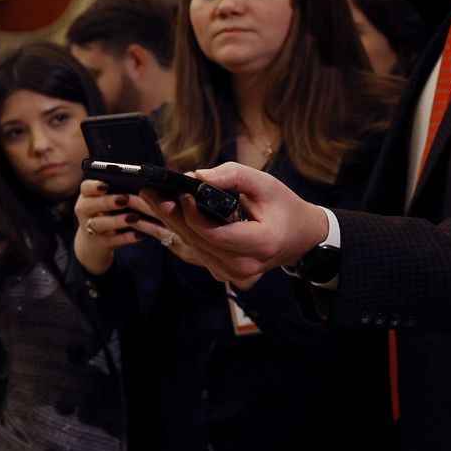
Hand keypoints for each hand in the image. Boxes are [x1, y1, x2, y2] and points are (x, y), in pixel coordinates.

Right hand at [72, 180, 168, 274]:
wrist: (93, 242)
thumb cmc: (105, 213)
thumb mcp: (105, 201)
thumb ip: (118, 192)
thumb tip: (144, 185)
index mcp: (87, 197)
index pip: (85, 188)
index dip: (94, 186)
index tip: (106, 185)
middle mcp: (85, 211)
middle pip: (90, 205)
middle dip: (108, 202)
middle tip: (124, 199)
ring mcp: (90, 228)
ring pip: (100, 224)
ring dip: (117, 221)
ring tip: (134, 218)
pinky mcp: (100, 243)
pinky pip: (113, 240)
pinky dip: (126, 238)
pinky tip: (138, 235)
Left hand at [142, 162, 327, 285]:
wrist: (300, 237)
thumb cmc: (283, 207)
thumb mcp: (265, 183)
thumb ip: (232, 176)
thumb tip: (196, 176)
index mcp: (262, 244)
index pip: (216, 234)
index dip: (193, 213)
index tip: (181, 191)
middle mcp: (245, 266)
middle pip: (198, 240)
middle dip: (171, 214)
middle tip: (150, 191)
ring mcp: (233, 274)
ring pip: (193, 246)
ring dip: (172, 221)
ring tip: (153, 197)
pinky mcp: (223, 272)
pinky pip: (197, 250)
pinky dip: (184, 230)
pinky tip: (169, 212)